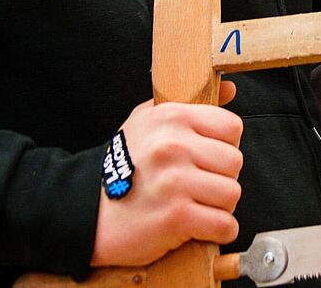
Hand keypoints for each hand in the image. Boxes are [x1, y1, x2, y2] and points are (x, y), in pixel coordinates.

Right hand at [91, 81, 243, 266]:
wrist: (85, 212)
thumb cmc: (122, 168)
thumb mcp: (148, 121)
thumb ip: (190, 105)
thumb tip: (230, 89)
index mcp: (171, 118)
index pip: (231, 127)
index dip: (224, 145)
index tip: (206, 159)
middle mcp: (173, 146)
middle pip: (235, 162)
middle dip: (221, 178)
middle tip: (197, 187)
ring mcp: (175, 182)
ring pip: (232, 194)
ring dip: (219, 206)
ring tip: (194, 205)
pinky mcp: (176, 217)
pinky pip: (224, 225)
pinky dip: (217, 231)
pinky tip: (198, 227)